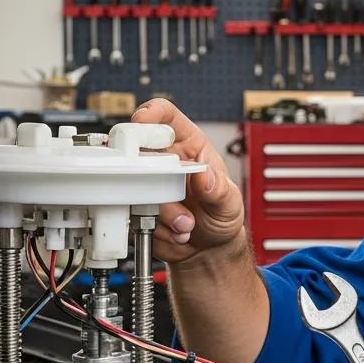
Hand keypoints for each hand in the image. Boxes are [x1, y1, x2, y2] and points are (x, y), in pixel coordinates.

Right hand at [131, 99, 244, 264]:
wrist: (208, 249)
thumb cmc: (221, 216)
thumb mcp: (229, 203)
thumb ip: (219, 190)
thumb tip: (204, 175)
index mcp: (189, 146)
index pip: (167, 117)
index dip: (152, 113)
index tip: (142, 120)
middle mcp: (164, 161)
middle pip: (139, 150)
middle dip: (154, 177)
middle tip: (171, 195)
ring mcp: (147, 184)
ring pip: (136, 187)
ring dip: (162, 211)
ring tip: (186, 225)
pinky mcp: (137, 207)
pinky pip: (134, 212)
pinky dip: (155, 227)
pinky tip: (174, 232)